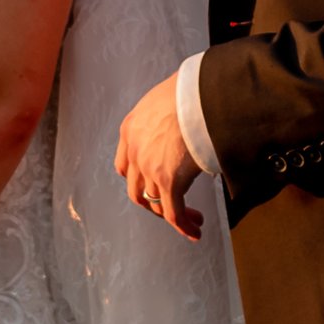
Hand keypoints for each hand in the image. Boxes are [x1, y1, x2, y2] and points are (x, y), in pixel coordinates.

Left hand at [116, 73, 204, 240]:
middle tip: (172, 208)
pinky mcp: (169, 180)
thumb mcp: (165, 102)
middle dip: (154, 203)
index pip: (125, 167)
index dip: (139, 180)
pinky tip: (194, 231)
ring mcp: (149, 167)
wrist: (199, 93)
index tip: (155, 186)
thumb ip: (164, 120)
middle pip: (137, 189)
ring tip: (193, 219)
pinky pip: (173, 213)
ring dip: (173, 215)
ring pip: (157, 203)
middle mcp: (134, 151)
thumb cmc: (190, 92)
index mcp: (129, 130)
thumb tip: (182, 129)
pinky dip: (183, 225)